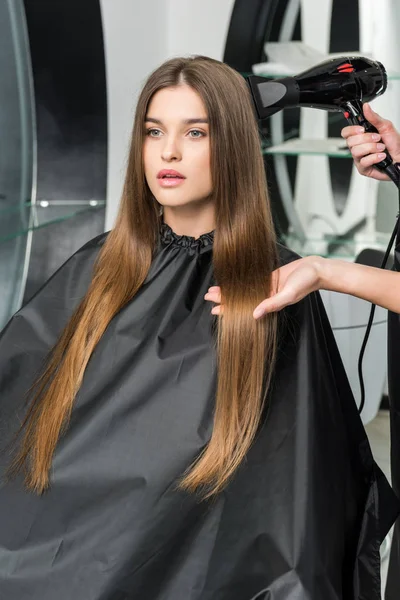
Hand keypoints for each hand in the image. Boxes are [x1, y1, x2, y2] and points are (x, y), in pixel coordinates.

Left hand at [204, 256, 323, 318]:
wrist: (316, 269)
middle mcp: (266, 298)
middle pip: (240, 301)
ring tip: (215, 290)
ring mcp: (267, 288)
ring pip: (243, 291)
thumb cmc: (305, 282)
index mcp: (270, 305)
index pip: (244, 310)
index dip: (230, 310)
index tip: (215, 310)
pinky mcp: (269, 278)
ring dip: (230, 290)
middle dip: (225, 299)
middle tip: (208, 297)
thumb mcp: (289, 294)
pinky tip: (231, 281)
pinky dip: (240, 282)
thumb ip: (273, 304)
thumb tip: (255, 314)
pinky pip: (251, 282)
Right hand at [341, 103, 399, 180]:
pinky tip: (381, 156)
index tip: (361, 129)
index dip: (351, 130)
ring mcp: (359, 158)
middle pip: (350, 142)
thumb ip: (374, 117)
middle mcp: (358, 147)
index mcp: (361, 136)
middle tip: (377, 138)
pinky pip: (363, 162)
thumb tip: (366, 107)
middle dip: (366, 139)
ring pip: (356, 152)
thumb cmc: (395, 144)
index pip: (346, 132)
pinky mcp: (363, 168)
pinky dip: (374, 157)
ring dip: (371, 148)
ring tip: (381, 148)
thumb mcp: (386, 126)